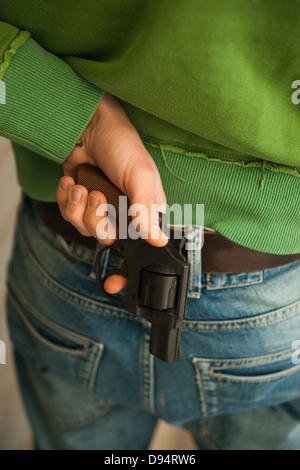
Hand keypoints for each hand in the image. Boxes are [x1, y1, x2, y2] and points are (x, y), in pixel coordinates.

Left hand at [57, 92, 167, 292]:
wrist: (89, 125)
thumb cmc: (122, 146)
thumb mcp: (140, 175)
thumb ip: (147, 209)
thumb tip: (159, 241)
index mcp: (143, 211)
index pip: (140, 248)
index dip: (127, 270)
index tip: (116, 285)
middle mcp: (123, 213)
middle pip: (104, 239)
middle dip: (95, 220)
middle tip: (97, 197)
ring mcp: (99, 207)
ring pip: (82, 228)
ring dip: (78, 207)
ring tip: (82, 187)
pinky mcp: (79, 199)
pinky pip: (67, 214)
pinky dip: (66, 199)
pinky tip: (72, 183)